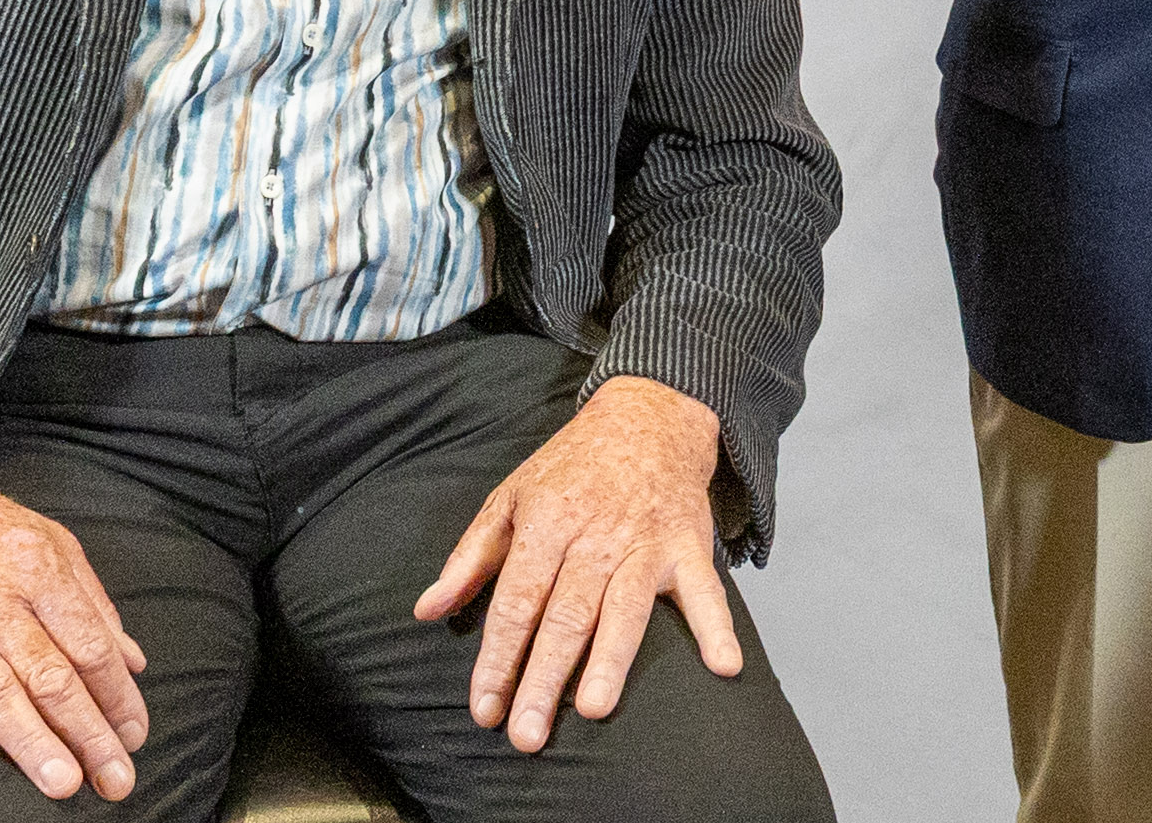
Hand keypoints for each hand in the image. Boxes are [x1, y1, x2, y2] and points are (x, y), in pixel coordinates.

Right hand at [0, 448, 148, 800]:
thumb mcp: (51, 543)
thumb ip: (94, 603)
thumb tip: (133, 660)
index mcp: (41, 573)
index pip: (90, 644)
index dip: (117, 694)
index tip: (135, 735)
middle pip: (51, 675)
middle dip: (88, 731)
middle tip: (115, 778)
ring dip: (32, 742)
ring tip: (64, 783)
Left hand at [414, 377, 737, 750]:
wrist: (649, 415)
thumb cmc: (573, 465)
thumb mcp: (510, 496)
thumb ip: (470, 557)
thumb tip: (427, 610)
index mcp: (546, 523)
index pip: (516, 601)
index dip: (498, 658)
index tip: (484, 709)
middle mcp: (596, 536)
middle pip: (566, 615)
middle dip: (544, 677)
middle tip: (526, 736)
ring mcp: (646, 543)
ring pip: (626, 607)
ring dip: (610, 658)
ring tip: (593, 708)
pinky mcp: (689, 545)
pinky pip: (707, 590)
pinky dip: (717, 626)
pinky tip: (724, 666)